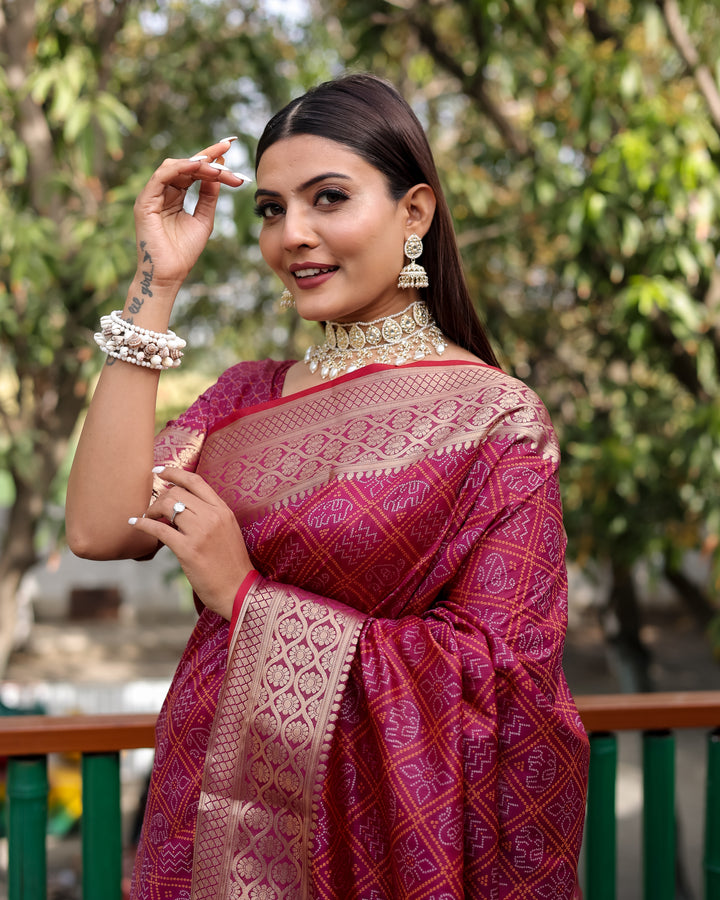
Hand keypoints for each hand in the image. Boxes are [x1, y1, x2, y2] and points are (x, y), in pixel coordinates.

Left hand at [128, 466, 254, 619]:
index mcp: (223, 510)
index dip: (175, 472)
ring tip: (147, 517)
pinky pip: (159, 529)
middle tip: (152, 507)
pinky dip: (143, 524)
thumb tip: (183, 507)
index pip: (196, 481)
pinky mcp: (188, 550)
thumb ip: (210, 516)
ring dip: (152, 509)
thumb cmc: (231, 564)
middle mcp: (213, 516)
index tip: (160, 471)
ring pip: (168, 506)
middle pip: (178, 492)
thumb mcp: (227, 532)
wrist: (239, 590)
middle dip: (160, 496)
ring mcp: (201, 532)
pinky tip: (135, 523)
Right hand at [132, 138, 250, 289]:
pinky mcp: (145, 202)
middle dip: (208, 156)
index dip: (210, 158)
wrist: (169, 275)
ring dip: (198, 164)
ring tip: (218, 167)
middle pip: (185, 165)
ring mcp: (151, 196)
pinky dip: (180, 169)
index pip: (192, 171)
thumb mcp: (203, 220)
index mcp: (174, 196)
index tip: (229, 147)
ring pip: (174, 167)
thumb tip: (218, 175)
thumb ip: (208, 197)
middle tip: (227, 148)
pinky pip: (162, 176)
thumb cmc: (184, 252)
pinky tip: (198, 167)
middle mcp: (161, 192)